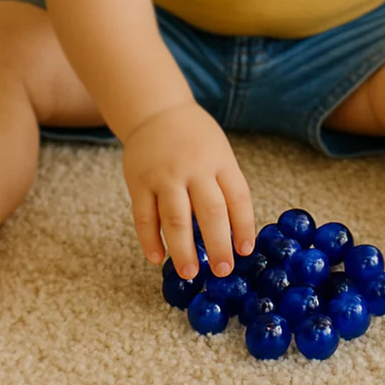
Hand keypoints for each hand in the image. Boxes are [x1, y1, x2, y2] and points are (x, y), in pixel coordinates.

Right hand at [121, 101, 255, 278]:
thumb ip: (223, 187)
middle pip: (210, 213)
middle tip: (222, 272)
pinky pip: (144, 217)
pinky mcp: (139, 182)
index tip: (245, 251)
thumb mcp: (219, 153)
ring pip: (175, 219)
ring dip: (183, 250)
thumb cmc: (195, 138)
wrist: (156, 110)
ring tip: (190, 273)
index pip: (238, 198)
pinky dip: (150, 240)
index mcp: (220, 161)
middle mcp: (194, 168)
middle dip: (218, 246)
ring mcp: (165, 175)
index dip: (244, 227)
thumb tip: (230, 234)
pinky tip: (157, 258)